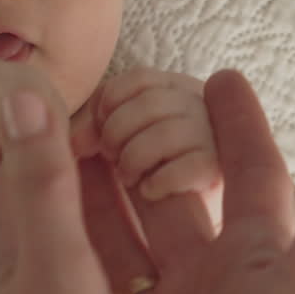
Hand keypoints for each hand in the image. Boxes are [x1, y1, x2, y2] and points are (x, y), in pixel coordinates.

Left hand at [0, 88, 121, 293]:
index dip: (46, 130)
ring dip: (36, 232)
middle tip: (86, 149)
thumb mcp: (59, 274)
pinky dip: (32, 285)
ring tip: (68, 217)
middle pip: (5, 209)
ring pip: (2, 258)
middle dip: (41, 178)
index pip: (11, 165)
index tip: (83, 103)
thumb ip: (41, 187)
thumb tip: (18, 93)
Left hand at [73, 67, 220, 200]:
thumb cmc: (153, 169)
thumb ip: (97, 131)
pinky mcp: (217, 171)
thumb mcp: (123, 140)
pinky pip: (185, 168)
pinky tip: (149, 191)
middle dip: (117, 131)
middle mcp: (201, 105)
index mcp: (178, 89)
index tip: (100, 127)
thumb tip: (77, 141)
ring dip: (133, 158)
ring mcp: (215, 136)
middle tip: (111, 156)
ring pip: (165, 134)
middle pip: (150, 102)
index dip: (110, 101)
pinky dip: (158, 181)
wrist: (193, 215)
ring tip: (127, 177)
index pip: (140, 77)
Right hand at [87, 70, 294, 293]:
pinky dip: (67, 243)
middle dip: (150, 144)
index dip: (237, 124)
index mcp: (262, 260)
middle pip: (176, 192)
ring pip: (125, 229)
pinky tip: (40, 213)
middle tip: (116, 97)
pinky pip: (90, 279)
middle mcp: (212, 281)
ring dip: (98, 185)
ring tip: (67, 138)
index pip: (251, 171)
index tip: (221, 79)